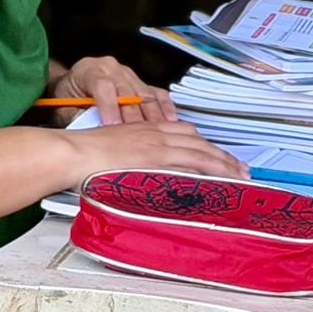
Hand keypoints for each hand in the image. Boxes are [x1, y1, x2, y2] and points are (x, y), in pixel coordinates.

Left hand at [52, 56, 177, 124]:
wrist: (71, 85)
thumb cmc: (67, 98)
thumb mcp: (64, 107)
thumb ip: (77, 117)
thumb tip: (94, 130)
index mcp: (90, 70)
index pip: (103, 86)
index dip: (109, 106)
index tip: (113, 126)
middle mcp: (111, 68)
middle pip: (127, 90)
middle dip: (133, 115)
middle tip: (139, 137)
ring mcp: (128, 73)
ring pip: (144, 92)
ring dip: (153, 114)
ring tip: (160, 132)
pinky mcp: (139, 81)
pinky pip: (156, 92)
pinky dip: (164, 106)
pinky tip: (171, 121)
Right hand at [63, 121, 247, 182]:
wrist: (71, 152)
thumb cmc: (83, 155)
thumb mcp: (113, 150)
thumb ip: (131, 158)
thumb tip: (141, 173)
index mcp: (146, 130)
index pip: (186, 134)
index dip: (206, 145)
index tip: (219, 155)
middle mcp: (155, 134)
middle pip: (199, 142)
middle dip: (222, 155)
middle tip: (241, 169)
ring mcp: (156, 146)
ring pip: (200, 152)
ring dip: (222, 163)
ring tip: (239, 176)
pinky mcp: (154, 159)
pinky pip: (188, 164)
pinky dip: (206, 171)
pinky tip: (218, 181)